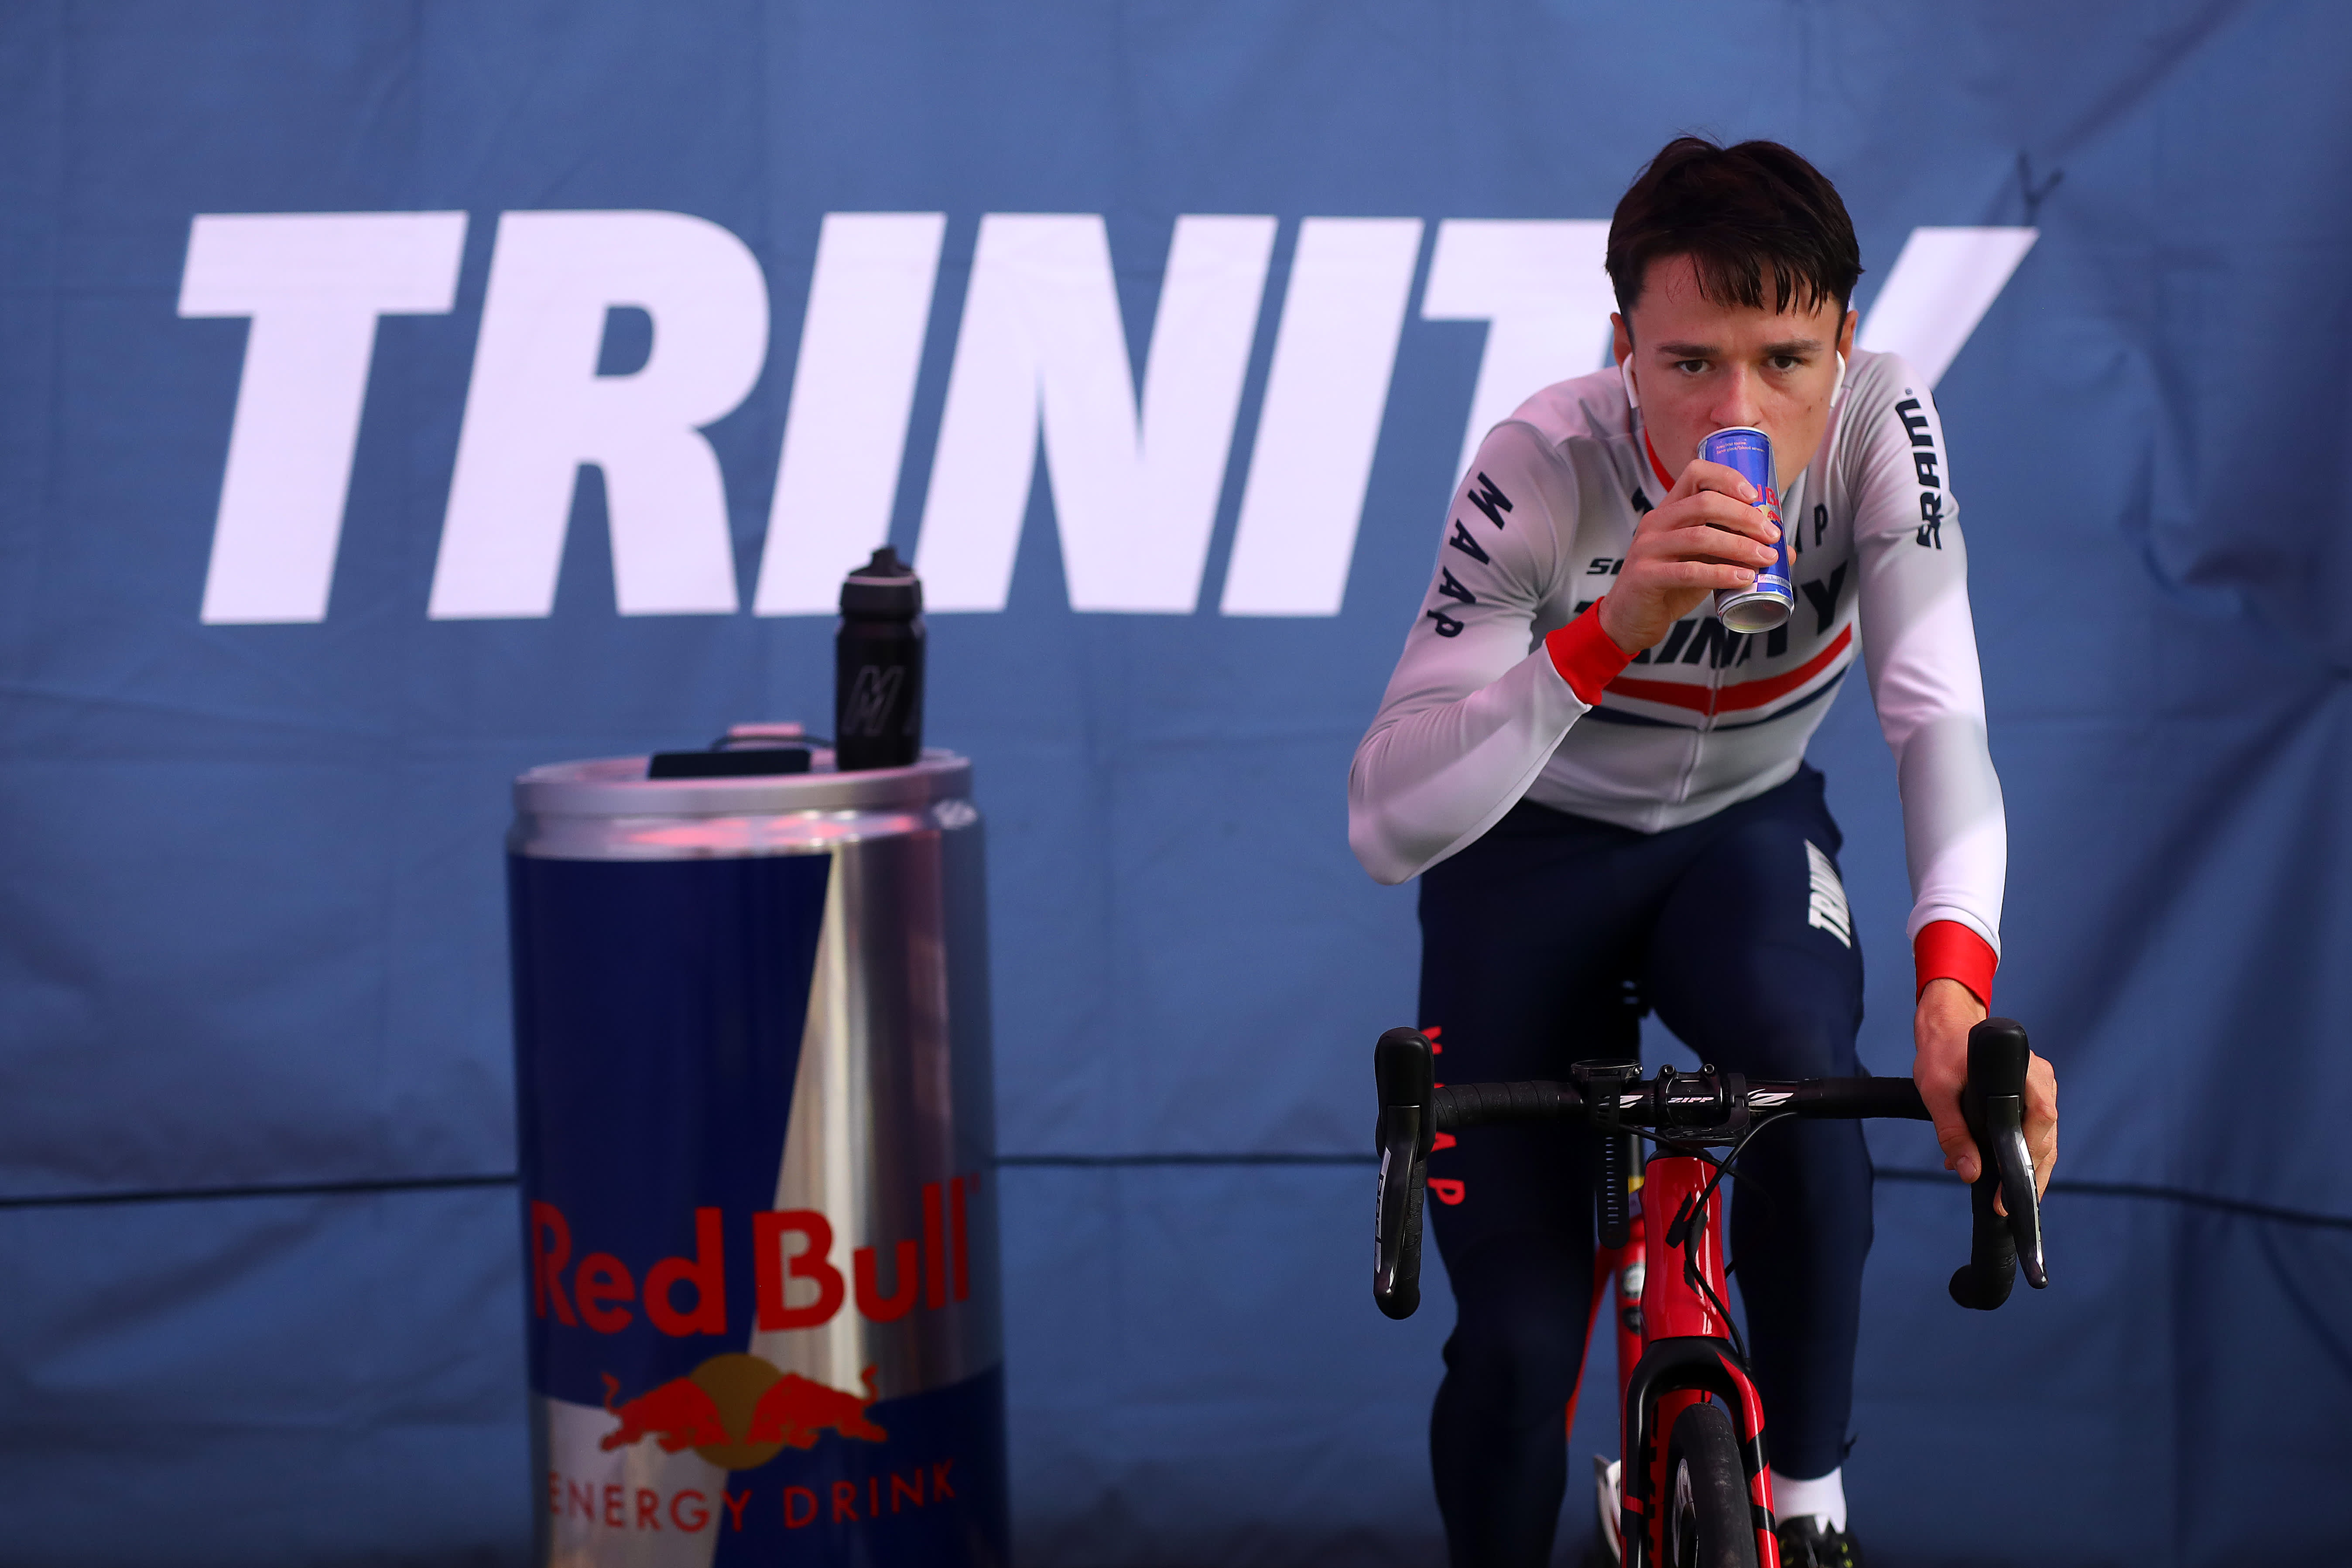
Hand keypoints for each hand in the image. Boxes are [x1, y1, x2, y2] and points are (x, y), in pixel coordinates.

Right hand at [1595, 457, 1781, 653]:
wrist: (1630, 618)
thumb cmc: (1669, 584)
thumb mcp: (1703, 559)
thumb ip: (1735, 550)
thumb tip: (1785, 550)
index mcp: (1669, 510)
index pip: (1696, 473)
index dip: (1728, 478)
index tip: (1756, 496)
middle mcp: (1655, 522)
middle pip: (1704, 503)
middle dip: (1744, 516)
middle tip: (1771, 534)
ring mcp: (1647, 549)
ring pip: (1699, 536)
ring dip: (1740, 546)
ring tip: (1766, 558)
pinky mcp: (1645, 577)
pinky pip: (1688, 571)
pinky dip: (1721, 574)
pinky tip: (1744, 579)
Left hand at [1912, 977, 2057, 1205]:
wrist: (1946, 1027)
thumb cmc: (1942, 1052)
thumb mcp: (1936, 1091)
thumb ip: (1952, 1132)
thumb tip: (1969, 1172)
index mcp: (2027, 1074)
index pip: (2041, 1123)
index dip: (2029, 1160)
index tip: (2011, 1190)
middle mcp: (2041, 1082)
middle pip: (2047, 1139)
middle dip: (2030, 1175)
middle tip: (2007, 1206)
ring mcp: (2040, 1089)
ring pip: (2043, 1139)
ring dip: (2025, 1168)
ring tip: (2005, 1198)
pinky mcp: (2031, 1097)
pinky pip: (2032, 1131)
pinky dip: (2019, 1153)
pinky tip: (2000, 1173)